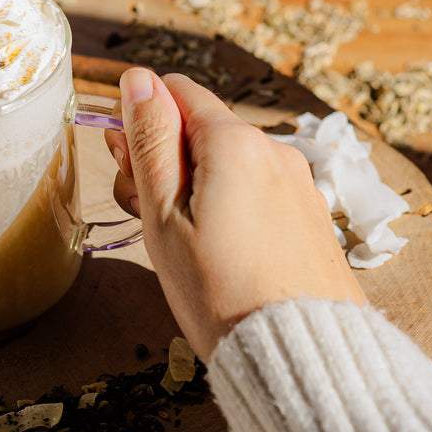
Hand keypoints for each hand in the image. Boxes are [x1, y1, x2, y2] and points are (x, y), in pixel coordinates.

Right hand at [106, 68, 364, 359]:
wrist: (295, 352)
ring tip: (178, 241)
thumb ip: (151, 141)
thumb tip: (138, 79)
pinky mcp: (307, 214)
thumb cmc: (216, 290)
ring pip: (227, 161)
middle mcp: (274, 150)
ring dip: (192, 184)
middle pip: (201, 128)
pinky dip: (226, 204)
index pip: (176, 91)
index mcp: (234, 143)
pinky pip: (255, 188)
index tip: (124, 162)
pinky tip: (215, 250)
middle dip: (162, 157)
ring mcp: (297, 182)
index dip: (140, 119)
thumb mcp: (164, 214)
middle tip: (143, 212)